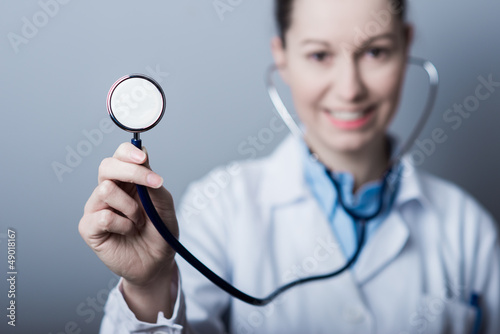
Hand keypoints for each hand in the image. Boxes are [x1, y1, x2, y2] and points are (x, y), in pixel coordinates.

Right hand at [79, 142, 177, 287]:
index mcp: (127, 180)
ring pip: (106, 189)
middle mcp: (108, 189)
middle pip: (107, 166)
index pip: (120, 155)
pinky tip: (127, 231)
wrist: (157, 262)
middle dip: (131, 171)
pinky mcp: (89, 227)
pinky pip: (103, 216)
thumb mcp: (163, 204)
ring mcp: (96, 207)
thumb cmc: (159, 232)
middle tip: (153, 184)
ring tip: (138, 221)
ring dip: (131, 207)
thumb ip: (152, 181)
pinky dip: (122, 224)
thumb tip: (143, 154)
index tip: (143, 159)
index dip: (128, 152)